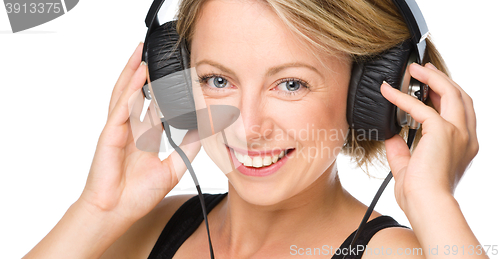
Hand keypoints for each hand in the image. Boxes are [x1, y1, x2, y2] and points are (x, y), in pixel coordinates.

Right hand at [78, 43, 201, 223]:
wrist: (117, 212)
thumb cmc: (137, 195)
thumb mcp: (172, 169)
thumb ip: (187, 149)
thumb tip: (204, 132)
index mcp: (145, 137)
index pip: (156, 107)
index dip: (165, 92)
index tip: (179, 77)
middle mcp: (131, 130)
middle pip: (138, 94)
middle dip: (144, 74)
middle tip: (154, 54)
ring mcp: (118, 130)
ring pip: (125, 95)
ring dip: (132, 73)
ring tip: (141, 54)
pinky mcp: (110, 134)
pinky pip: (120, 108)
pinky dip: (129, 91)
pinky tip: (137, 77)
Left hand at [381, 63, 477, 211]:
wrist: (426, 204)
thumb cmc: (420, 194)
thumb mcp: (408, 167)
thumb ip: (401, 149)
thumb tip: (391, 135)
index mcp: (463, 147)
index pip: (460, 113)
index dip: (445, 96)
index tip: (429, 87)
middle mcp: (467, 138)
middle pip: (461, 97)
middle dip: (442, 80)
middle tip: (423, 71)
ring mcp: (459, 133)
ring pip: (451, 93)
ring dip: (432, 78)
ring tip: (414, 70)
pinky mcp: (443, 132)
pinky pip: (421, 107)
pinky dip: (403, 97)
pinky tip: (388, 92)